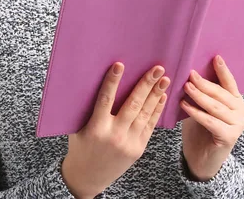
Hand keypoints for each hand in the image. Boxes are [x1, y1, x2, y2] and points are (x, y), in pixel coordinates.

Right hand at [61, 62, 170, 197]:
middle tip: (157, 69)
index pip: (105, 100)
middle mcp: (114, 135)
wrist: (88, 178)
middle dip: (146, 85)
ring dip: (156, 94)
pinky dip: (156, 110)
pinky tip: (161, 97)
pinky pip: (149, 126)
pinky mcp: (138, 149)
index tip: (119, 65)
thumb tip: (98, 81)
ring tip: (164, 79)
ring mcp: (129, 143)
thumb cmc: (81, 146)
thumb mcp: (79, 128)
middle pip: (133, 105)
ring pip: (145, 114)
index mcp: (96, 128)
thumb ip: (90, 109)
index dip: (112, 82)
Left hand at [180, 55, 243, 181]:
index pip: (229, 82)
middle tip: (190, 74)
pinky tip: (184, 106)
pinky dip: (197, 113)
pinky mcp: (229, 137)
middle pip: (220, 93)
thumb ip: (201, 93)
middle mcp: (241, 111)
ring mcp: (237, 125)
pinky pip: (210, 121)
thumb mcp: (201, 106)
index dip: (222, 70)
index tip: (215, 57)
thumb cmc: (200, 128)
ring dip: (199, 96)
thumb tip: (188, 74)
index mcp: (236, 100)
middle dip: (204, 83)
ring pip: (215, 107)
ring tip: (186, 87)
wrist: (202, 158)